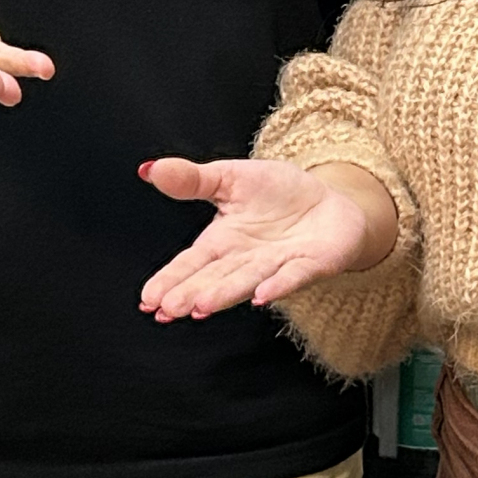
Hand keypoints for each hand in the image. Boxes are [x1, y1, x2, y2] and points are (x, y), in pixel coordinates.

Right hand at [140, 156, 395, 320]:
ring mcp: (278, 266)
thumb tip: (149, 168)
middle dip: (191, 293)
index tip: (148, 299)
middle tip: (167, 309)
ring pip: (247, 281)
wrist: (328, 200)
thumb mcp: (230, 178)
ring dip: (225, 294)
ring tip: (201, 306)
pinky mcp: (311, 265)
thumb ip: (192, 179)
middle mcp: (246, 261)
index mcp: (222, 242)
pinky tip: (263, 296)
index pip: (190, 263)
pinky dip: (278, 286)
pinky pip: (293, 276)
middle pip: (214, 278)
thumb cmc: (278, 194)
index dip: (170, 280)